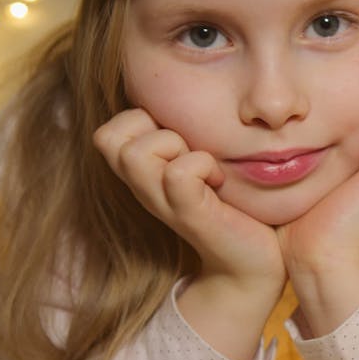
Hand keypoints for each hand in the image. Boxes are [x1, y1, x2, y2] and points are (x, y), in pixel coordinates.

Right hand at [93, 108, 283, 289]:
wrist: (250, 262)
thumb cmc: (228, 204)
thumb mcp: (196, 163)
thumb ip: (180, 136)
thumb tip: (178, 97)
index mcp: (142, 173)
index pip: (108, 130)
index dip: (140, 121)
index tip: (179, 138)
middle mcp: (144, 187)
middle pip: (108, 137)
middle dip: (154, 129)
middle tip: (190, 149)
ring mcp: (164, 202)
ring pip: (135, 153)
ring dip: (176, 146)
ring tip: (205, 166)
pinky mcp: (191, 215)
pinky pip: (179, 174)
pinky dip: (202, 166)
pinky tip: (218, 181)